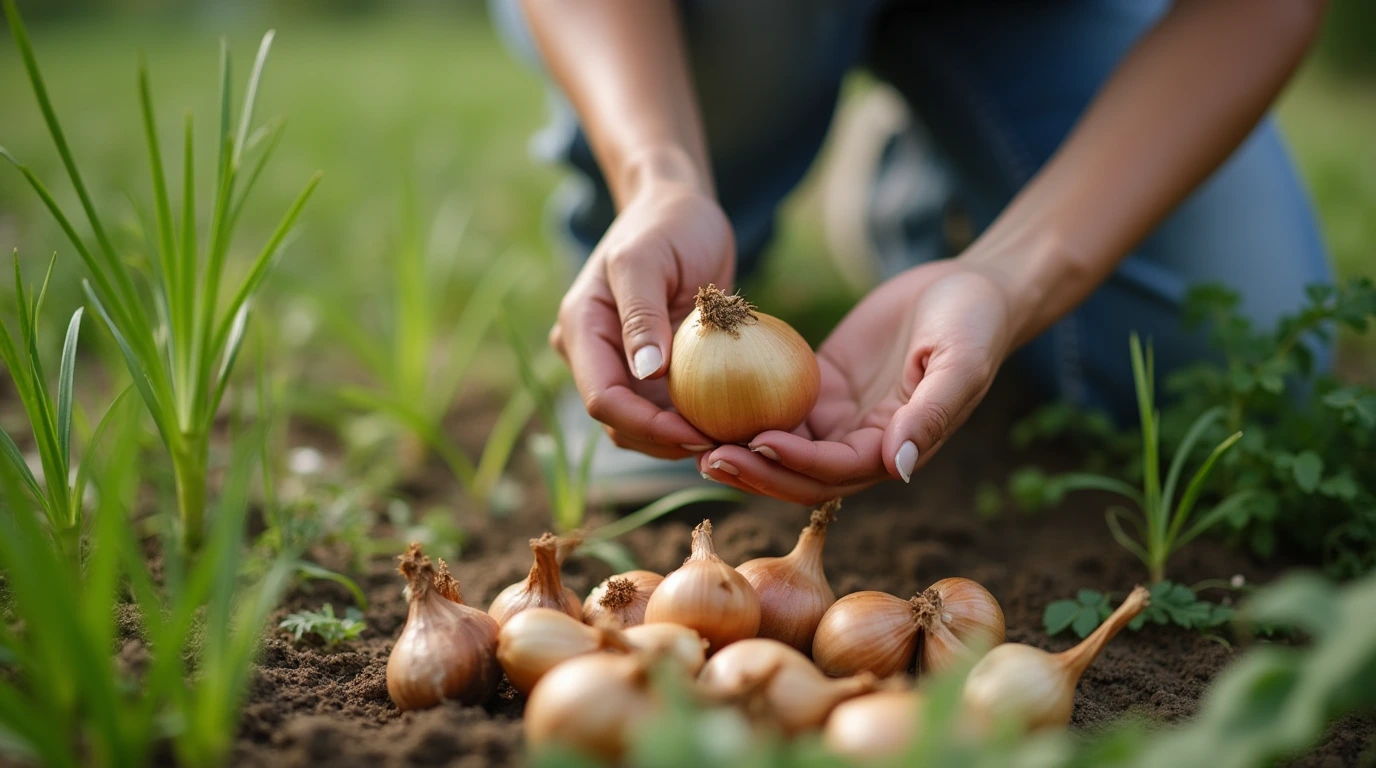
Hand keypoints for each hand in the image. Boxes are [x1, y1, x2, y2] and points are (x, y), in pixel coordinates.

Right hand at [551, 178, 734, 458]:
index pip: (603, 398)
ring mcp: (621, 364)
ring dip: (681, 439)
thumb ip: (642, 314)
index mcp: (582, 329)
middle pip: (620, 423)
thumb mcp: (649, 259)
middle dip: (666, 442)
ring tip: (731, 439)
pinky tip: (732, 423)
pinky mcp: (650, 370)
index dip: (647, 426)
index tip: (699, 433)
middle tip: (725, 444)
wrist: (680, 210)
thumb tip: (646, 373)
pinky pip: (667, 410)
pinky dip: (694, 421)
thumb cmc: (667, 223)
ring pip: (642, 427)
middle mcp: (593, 353)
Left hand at [698, 260, 1015, 502]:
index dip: (797, 463)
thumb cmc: (976, 323)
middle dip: (755, 471)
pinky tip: (705, 398)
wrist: (972, 288)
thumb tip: (896, 467)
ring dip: (741, 449)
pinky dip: (744, 410)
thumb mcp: (961, 363)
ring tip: (692, 437)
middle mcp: (863, 444)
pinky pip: (778, 407)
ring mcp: (840, 420)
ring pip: (782, 448)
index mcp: (896, 448)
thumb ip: (931, 415)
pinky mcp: (823, 390)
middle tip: (706, 455)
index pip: (837, 469)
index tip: (758, 443)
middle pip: (799, 473)